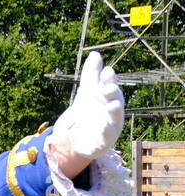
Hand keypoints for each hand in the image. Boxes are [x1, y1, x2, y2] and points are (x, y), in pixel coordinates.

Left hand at [49, 51, 124, 172]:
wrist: (79, 136)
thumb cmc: (89, 111)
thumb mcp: (87, 92)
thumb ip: (91, 75)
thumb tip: (95, 54)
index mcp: (110, 97)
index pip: (110, 85)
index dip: (109, 79)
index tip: (106, 71)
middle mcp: (113, 111)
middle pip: (115, 100)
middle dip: (112, 93)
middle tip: (106, 88)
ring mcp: (110, 126)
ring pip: (115, 118)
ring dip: (114, 111)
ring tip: (111, 105)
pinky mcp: (103, 142)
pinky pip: (106, 137)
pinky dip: (106, 133)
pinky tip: (103, 127)